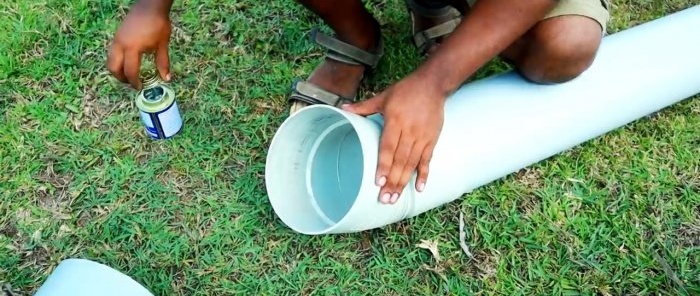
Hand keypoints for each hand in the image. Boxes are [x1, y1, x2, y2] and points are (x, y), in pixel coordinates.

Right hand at [107, 2, 171, 88]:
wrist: (150, 6)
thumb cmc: (158, 24)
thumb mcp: (162, 45)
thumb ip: (162, 63)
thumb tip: (166, 79)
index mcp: (132, 49)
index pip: (130, 71)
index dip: (134, 82)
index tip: (140, 87)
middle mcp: (120, 45)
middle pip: (113, 67)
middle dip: (121, 78)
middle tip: (132, 82)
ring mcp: (116, 39)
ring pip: (110, 60)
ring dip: (117, 69)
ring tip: (129, 74)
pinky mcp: (117, 35)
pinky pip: (112, 52)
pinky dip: (117, 60)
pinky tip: (128, 61)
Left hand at [342, 74, 445, 203]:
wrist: (433, 84)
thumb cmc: (406, 90)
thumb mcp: (383, 97)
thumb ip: (363, 107)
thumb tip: (343, 109)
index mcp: (395, 121)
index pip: (388, 147)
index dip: (383, 165)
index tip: (378, 182)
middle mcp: (409, 131)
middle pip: (400, 160)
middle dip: (392, 181)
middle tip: (385, 199)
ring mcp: (422, 137)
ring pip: (412, 163)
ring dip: (404, 182)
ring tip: (396, 198)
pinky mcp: (432, 139)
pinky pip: (427, 160)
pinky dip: (424, 174)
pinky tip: (419, 188)